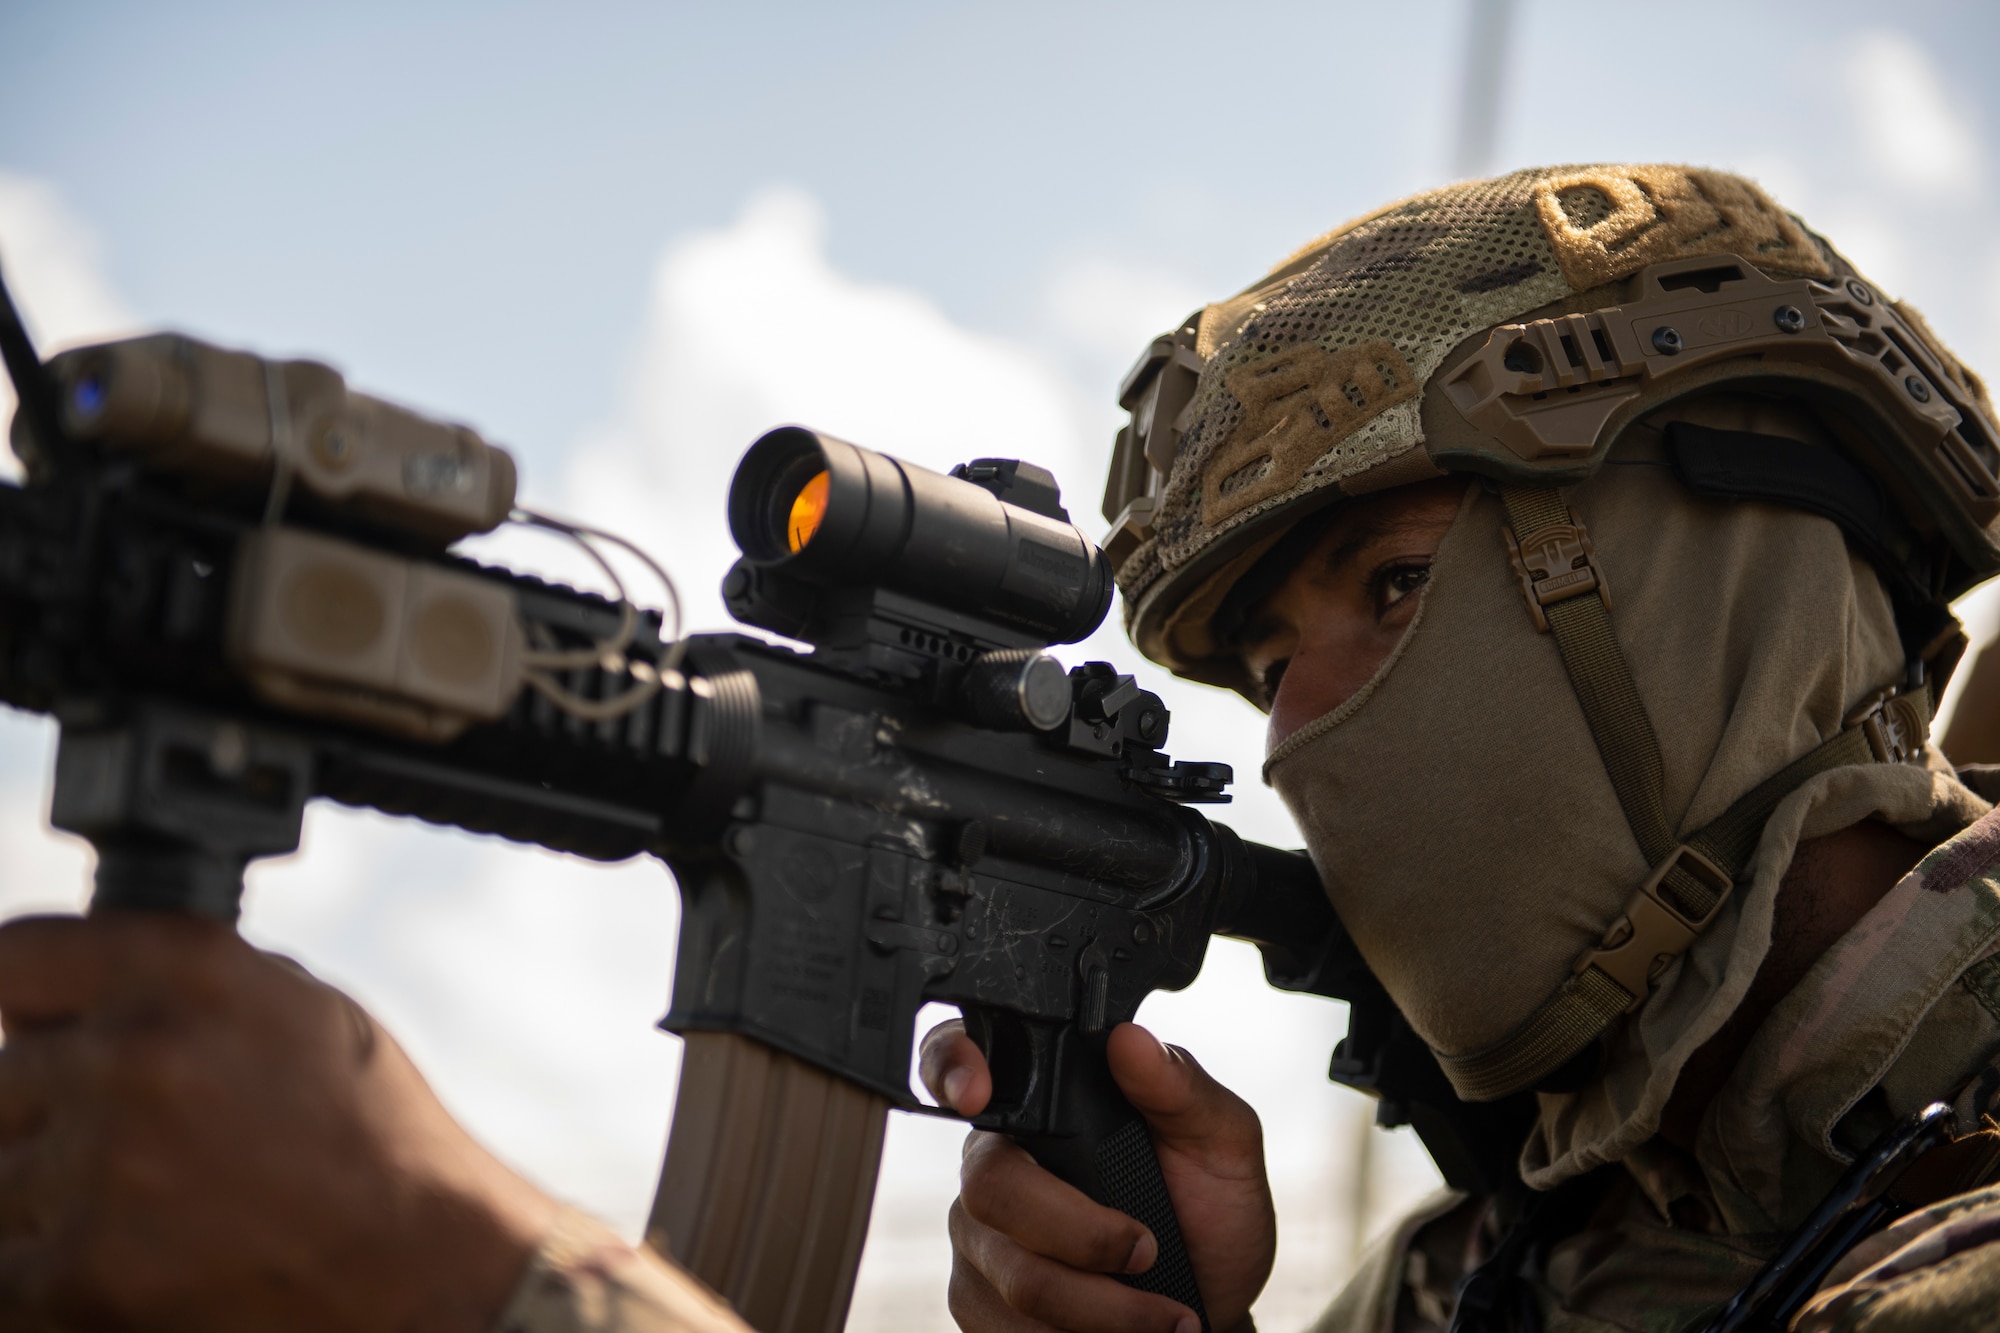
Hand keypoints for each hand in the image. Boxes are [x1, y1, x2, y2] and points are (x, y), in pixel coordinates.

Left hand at [0, 912, 556, 1332]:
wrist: (422, 1266)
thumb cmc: (371, 1135)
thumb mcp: (298, 1009)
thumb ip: (181, 991)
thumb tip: (73, 996)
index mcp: (191, 970)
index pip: (13, 956)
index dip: (23, 1002)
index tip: (37, 1032)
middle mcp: (138, 1052)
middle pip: (0, 1080)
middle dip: (47, 1114)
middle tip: (134, 1147)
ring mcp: (101, 1165)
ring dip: (48, 1201)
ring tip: (150, 1210)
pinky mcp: (78, 1272)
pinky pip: (5, 1270)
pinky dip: (49, 1277)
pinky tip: (138, 1263)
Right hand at [920, 1020, 1273, 1332]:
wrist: (1207, 1306)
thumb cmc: (1210, 1214)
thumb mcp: (1220, 1143)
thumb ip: (1180, 1089)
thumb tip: (1131, 1039)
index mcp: (1041, 1106)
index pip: (960, 1062)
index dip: (950, 1065)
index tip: (977, 1092)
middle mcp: (993, 1165)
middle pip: (992, 1190)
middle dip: (1085, 1236)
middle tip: (1146, 1251)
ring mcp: (979, 1239)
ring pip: (1014, 1276)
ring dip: (1103, 1307)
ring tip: (1163, 1314)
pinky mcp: (979, 1306)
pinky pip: (1008, 1329)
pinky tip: (1119, 1332)